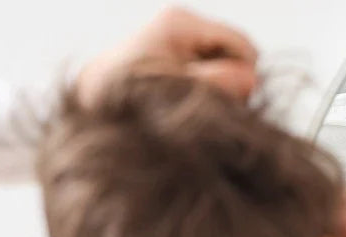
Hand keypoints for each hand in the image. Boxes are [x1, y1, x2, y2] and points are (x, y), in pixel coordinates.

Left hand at [77, 7, 258, 105]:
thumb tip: (252, 79)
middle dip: (229, 81)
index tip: (228, 103)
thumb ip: (215, 85)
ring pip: (223, 60)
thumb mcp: (176, 93)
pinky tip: (187, 97)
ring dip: (217, 85)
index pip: (243, 46)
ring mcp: (179, 31)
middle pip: (234, 53)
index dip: (244, 77)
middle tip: (206, 107)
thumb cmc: (130, 97)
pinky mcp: (176, 44)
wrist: (92, 98)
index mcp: (181, 23)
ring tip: (192, 103)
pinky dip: (204, 83)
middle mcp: (182, 20)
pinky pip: (208, 64)